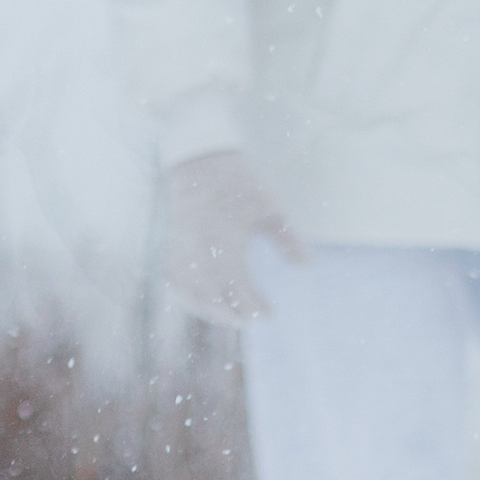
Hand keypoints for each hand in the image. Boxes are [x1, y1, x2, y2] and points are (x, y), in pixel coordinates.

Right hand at [163, 150, 302, 325]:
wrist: (203, 160)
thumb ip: (289, 241)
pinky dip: (184, 294)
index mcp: (230, 248)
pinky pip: (172, 279)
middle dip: (231, 314)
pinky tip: (198, 301)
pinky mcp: (171, 245)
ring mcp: (184, 250)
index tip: (270, 313)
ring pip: (191, 294)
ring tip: (225, 317)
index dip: (257, 308)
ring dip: (207, 310)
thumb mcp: (272, 211)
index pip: (242, 292)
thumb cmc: (242, 187)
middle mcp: (204, 254)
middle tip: (247, 319)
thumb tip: (308, 266)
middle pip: (215, 300)